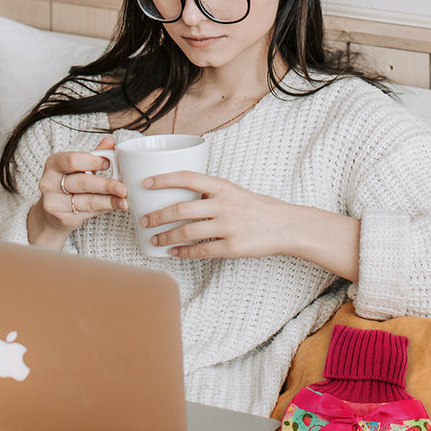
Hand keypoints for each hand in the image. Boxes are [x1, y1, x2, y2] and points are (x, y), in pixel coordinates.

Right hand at [27, 136, 127, 246]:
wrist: (50, 214)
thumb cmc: (66, 185)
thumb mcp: (77, 168)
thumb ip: (94, 155)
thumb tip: (110, 141)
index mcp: (53, 164)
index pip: (72, 161)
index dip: (92, 161)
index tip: (109, 163)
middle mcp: (49, 183)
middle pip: (81, 182)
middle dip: (105, 185)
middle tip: (123, 187)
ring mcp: (54, 203)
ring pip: (87, 201)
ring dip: (109, 200)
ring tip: (124, 200)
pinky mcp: (62, 219)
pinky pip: (89, 212)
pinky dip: (105, 208)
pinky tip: (117, 205)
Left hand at [139, 170, 300, 260]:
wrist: (287, 226)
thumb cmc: (259, 208)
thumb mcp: (236, 192)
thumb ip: (212, 194)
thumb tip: (182, 197)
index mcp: (223, 187)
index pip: (187, 178)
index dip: (163, 179)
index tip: (145, 183)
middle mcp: (224, 205)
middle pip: (181, 209)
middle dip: (157, 216)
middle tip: (144, 220)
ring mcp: (229, 227)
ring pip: (187, 232)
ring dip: (166, 236)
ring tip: (154, 239)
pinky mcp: (233, 247)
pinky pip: (201, 251)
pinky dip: (184, 252)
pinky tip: (174, 252)